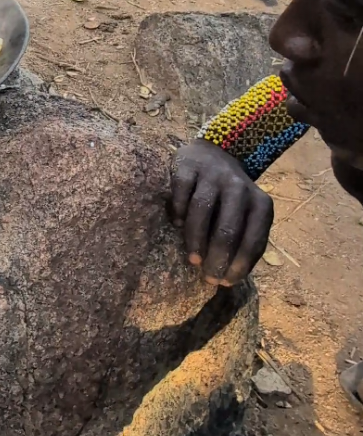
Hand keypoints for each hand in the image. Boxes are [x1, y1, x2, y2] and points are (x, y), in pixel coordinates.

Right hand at [169, 140, 273, 284]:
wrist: (213, 153)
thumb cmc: (230, 197)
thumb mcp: (247, 214)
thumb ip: (243, 238)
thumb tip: (227, 277)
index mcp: (260, 203)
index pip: (253, 239)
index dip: (240, 264)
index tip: (226, 282)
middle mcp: (239, 187)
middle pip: (228, 228)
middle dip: (218, 257)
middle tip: (208, 277)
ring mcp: (213, 175)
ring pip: (202, 210)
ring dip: (197, 240)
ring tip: (193, 260)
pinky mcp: (188, 167)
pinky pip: (181, 193)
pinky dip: (178, 212)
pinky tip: (176, 225)